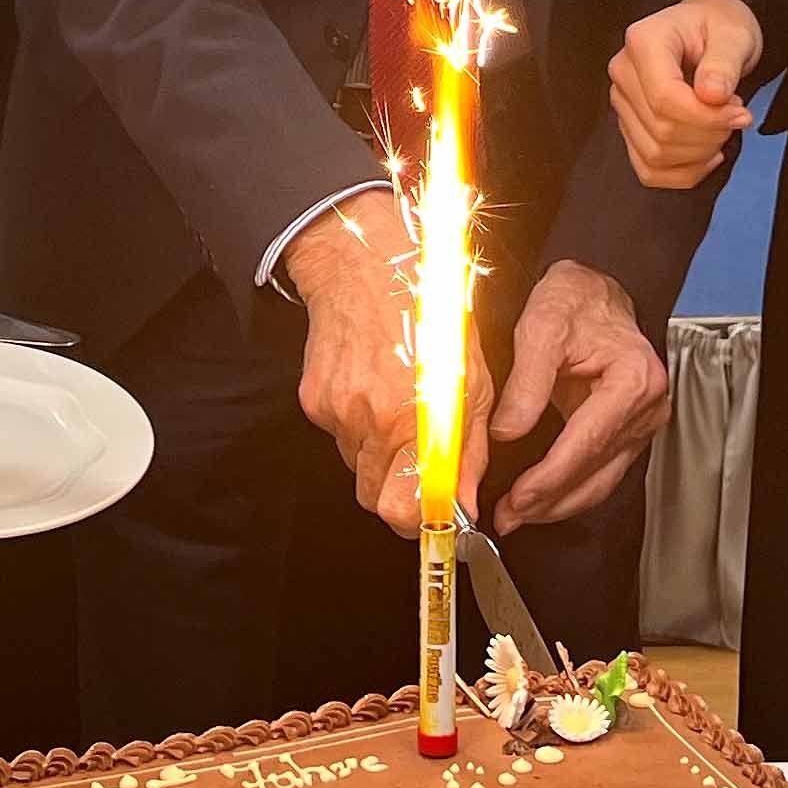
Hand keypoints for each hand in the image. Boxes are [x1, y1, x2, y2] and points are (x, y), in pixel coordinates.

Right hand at [283, 193, 491, 537]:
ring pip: (358, 469)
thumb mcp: (473, 380)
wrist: (369, 264)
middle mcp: (369, 421)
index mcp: (411, 418)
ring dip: (381, 457)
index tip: (435, 517)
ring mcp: (336, 412)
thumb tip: (464, 501)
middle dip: (402, 494)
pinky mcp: (314, 400)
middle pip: (376, 500)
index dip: (418, 523)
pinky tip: (375, 392)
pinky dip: (359, 428)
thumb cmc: (431, 312)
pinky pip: (339, 437)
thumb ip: (469, 448)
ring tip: (400, 411)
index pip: (402, 509)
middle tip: (421, 465)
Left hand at [487, 263, 668, 528]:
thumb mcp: (541, 326)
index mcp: (633, 380)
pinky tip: (541, 498)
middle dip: (550, 501)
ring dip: (559, 503)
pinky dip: (570, 488)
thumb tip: (506, 432)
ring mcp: (643, 421)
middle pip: (597, 471)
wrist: (597, 289)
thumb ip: (526, 383)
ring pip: (602, 480)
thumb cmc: (576, 300)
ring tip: (517, 514)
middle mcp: (647, 406)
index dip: (549, 478)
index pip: (587, 444)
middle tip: (508, 516)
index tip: (518, 497)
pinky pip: (601, 469)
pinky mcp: (629, 429)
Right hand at [607, 0, 760, 189]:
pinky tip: (708, 152)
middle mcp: (624, 72)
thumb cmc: (719, 27)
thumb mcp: (734, 35)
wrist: (708, 29)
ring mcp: (622, 102)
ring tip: (722, 125)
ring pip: (655, 154)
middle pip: (661, 129)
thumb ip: (724, 63)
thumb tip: (712, 95)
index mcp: (643, 41)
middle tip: (737, 114)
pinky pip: (649, 170)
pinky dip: (684, 172)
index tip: (740, 113)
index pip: (664, 98)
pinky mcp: (629, 126)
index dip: (706, 117)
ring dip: (700, 152)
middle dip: (710, 133)